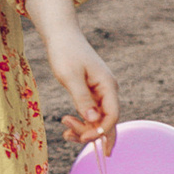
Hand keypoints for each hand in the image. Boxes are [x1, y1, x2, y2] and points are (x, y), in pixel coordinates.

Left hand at [23, 0, 119, 152]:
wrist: (62, 36)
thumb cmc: (65, 52)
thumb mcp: (70, 76)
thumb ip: (82, 98)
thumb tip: (94, 120)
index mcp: (107, 85)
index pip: (112, 116)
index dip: (100, 131)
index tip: (82, 137)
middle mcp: (107, 91)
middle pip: (107, 122)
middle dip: (91, 134)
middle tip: (67, 134)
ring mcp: (100, 93)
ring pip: (99, 120)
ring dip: (84, 130)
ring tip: (65, 131)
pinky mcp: (91, 94)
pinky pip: (91, 114)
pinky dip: (81, 122)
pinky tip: (68, 124)